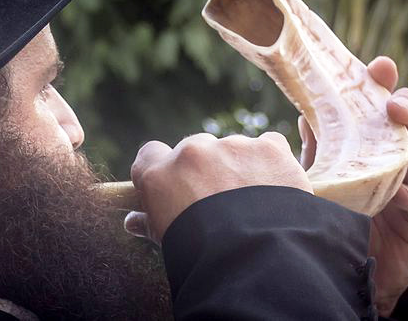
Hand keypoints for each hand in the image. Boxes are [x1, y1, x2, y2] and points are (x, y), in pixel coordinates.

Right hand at [124, 132, 311, 243]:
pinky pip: (269, 147)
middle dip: (206, 169)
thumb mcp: (167, 240)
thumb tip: (132, 222)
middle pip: (196, 149)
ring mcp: (231, 147)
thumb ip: (148, 223)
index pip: (151, 154)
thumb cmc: (201, 257)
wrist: (253, 261)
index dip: (164, 168)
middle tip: (222, 202)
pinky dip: (271, 165)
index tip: (176, 183)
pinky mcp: (268, 149)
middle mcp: (192, 153)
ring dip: (240, 168)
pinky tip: (276, 191)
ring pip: (234, 149)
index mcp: (159, 174)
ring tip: (255, 206)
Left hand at [298, 56, 407, 316]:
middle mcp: (391, 157)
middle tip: (395, 108)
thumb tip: (306, 111)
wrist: (340, 267)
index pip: (377, 104)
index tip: (380, 67)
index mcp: (367, 139)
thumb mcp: (317, 175)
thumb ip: (317, 146)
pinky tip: (404, 195)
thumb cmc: (330, 212)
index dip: (382, 83)